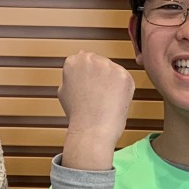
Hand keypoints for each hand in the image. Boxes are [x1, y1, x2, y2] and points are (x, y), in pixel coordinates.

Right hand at [59, 51, 134, 169]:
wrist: (92, 128)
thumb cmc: (77, 114)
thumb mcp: (63, 91)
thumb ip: (71, 77)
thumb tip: (79, 72)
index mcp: (73, 62)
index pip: (84, 60)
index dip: (88, 76)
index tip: (88, 87)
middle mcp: (91, 59)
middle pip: (99, 63)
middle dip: (100, 76)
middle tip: (98, 95)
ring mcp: (108, 65)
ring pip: (113, 71)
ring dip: (112, 82)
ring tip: (105, 100)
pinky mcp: (124, 74)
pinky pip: (125, 79)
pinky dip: (123, 89)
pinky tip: (114, 100)